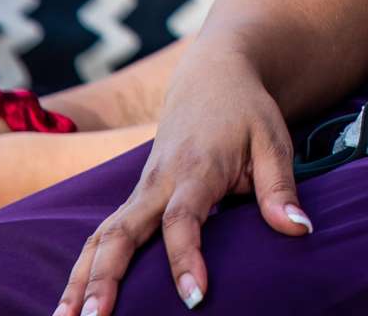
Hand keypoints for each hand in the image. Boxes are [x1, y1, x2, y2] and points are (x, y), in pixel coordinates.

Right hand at [57, 52, 307, 315]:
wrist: (213, 74)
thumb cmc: (247, 111)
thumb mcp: (273, 141)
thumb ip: (280, 188)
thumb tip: (299, 230)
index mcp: (195, 168)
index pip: (183, 219)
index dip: (186, 259)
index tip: (194, 298)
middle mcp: (158, 181)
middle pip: (123, 232)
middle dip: (105, 278)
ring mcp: (140, 190)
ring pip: (101, 237)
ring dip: (80, 278)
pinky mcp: (134, 198)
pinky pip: (100, 236)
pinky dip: (81, 268)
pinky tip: (67, 305)